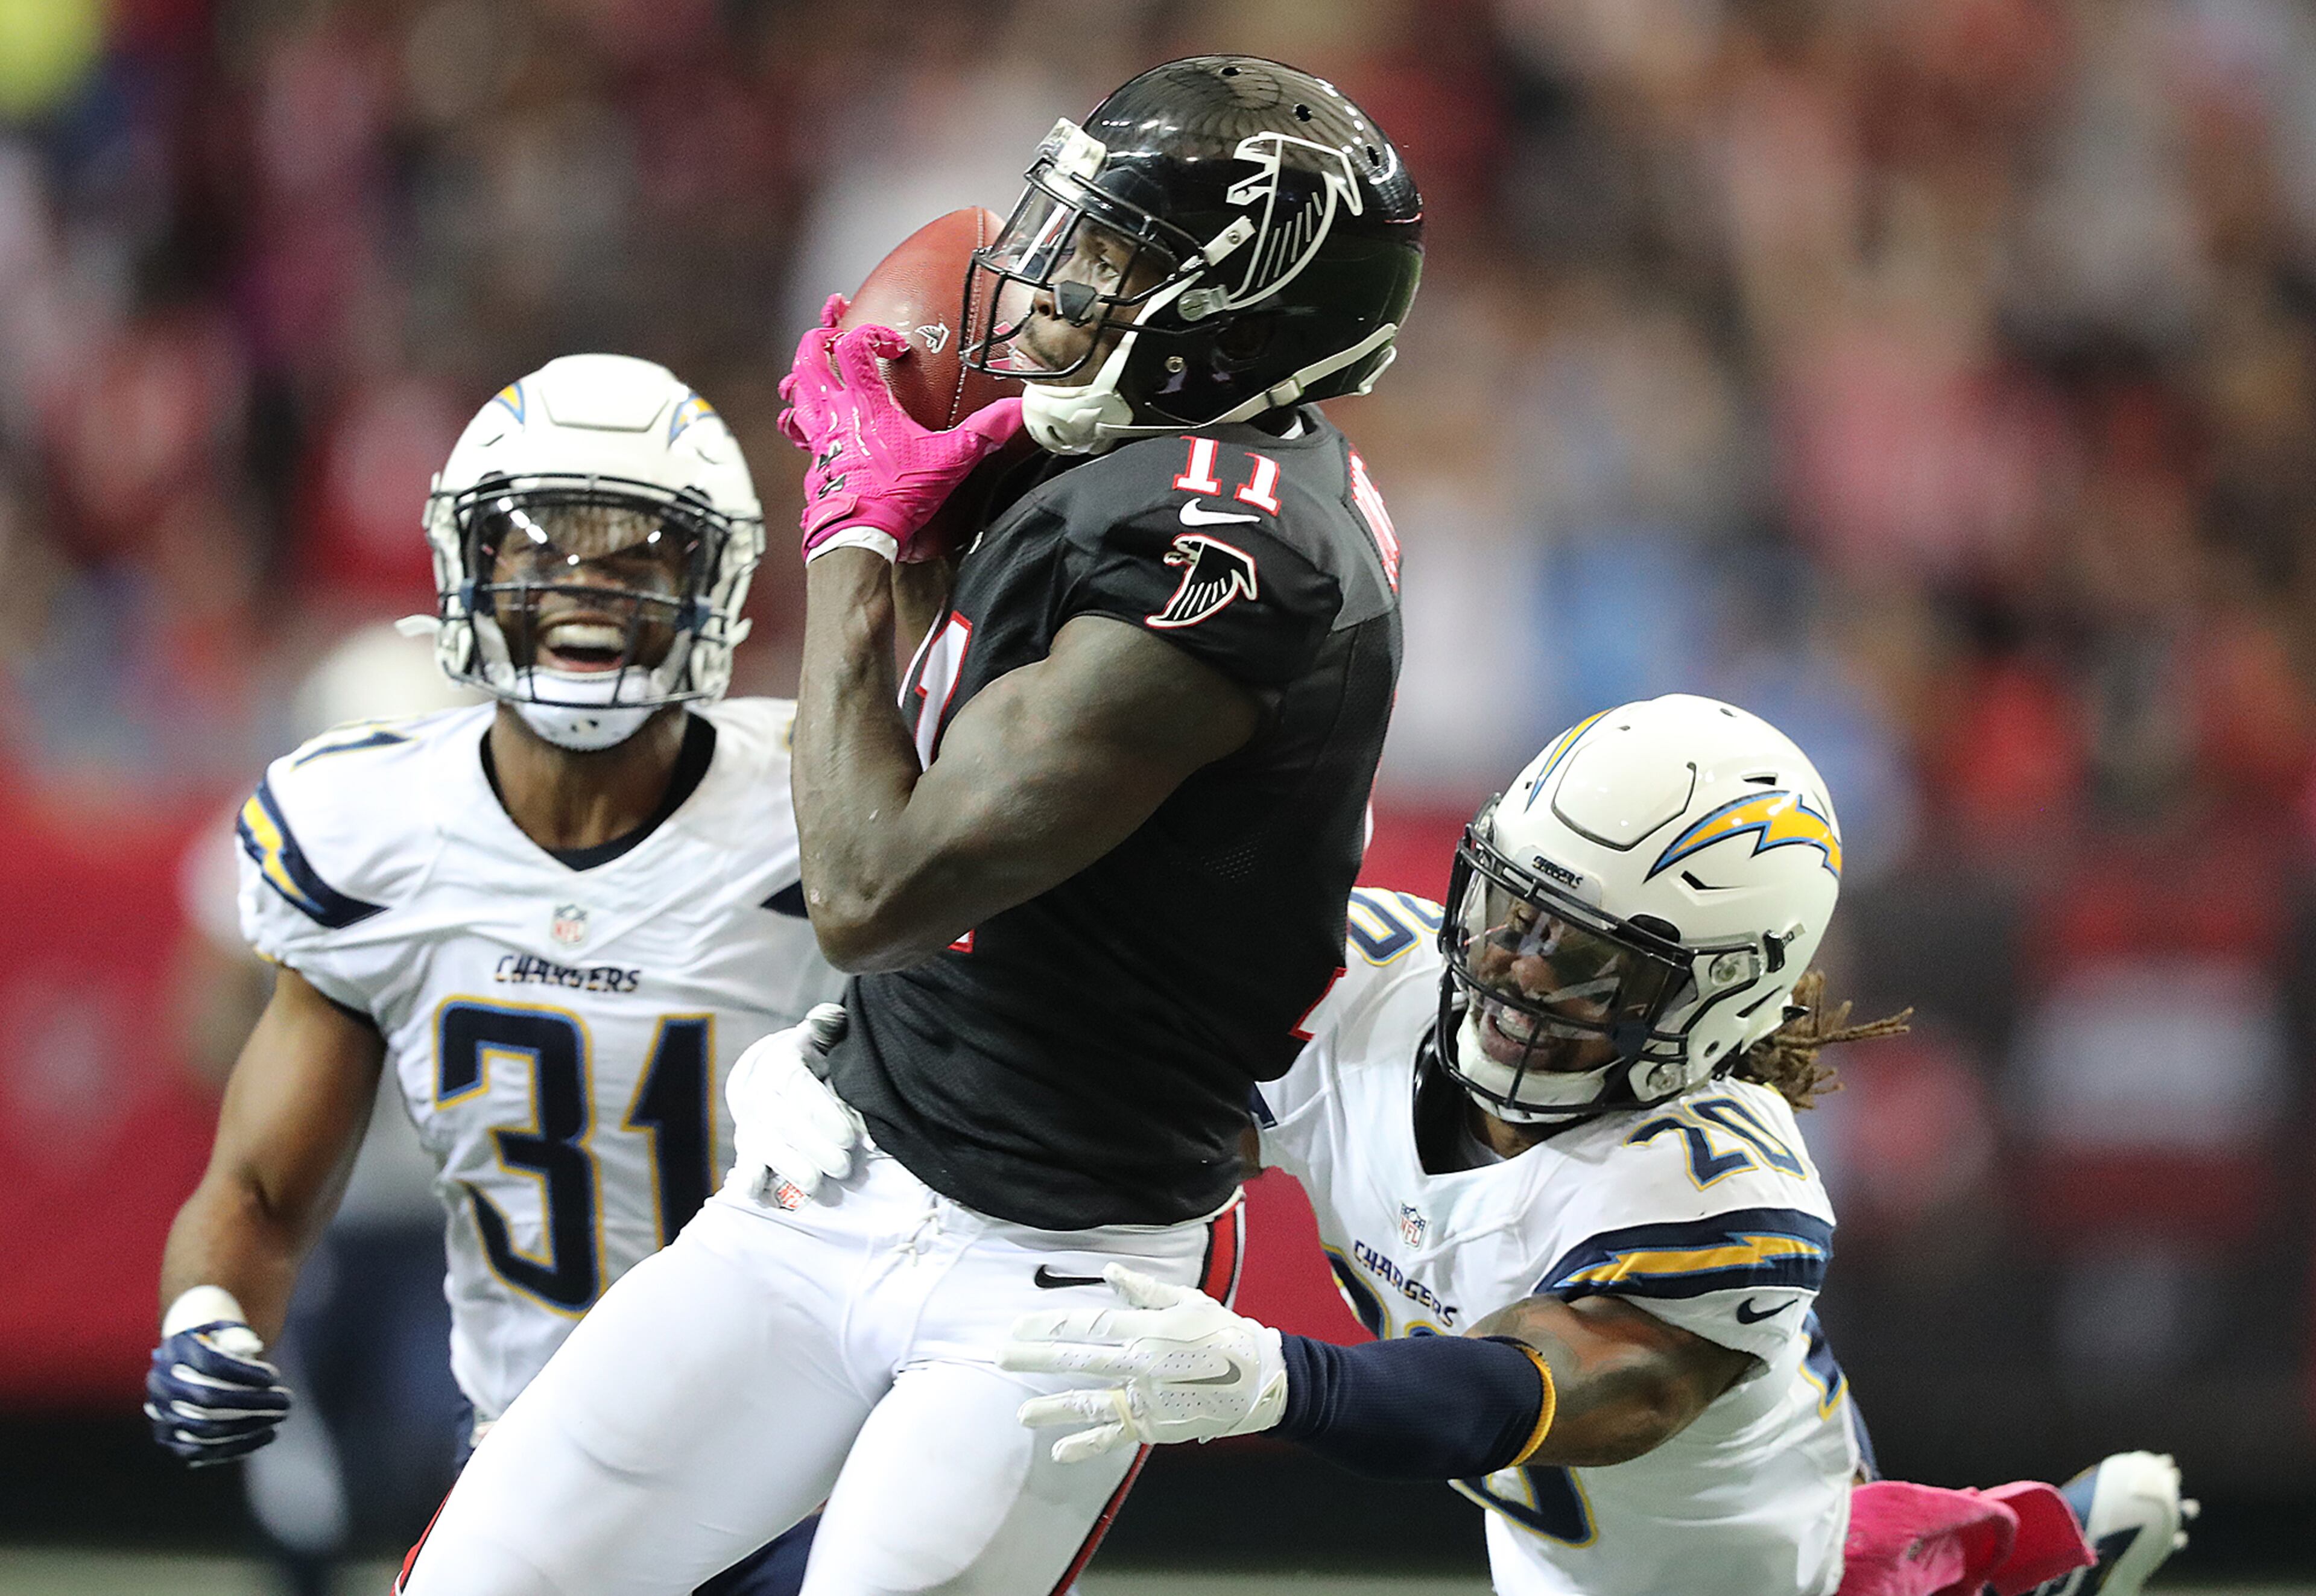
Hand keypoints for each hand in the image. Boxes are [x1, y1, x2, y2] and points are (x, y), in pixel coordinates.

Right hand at [145, 1319, 291, 1465]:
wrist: (186, 1355)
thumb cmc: (216, 1338)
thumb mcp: (224, 1326)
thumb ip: (238, 1336)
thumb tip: (252, 1350)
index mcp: (177, 1349)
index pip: (211, 1364)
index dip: (244, 1373)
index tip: (273, 1377)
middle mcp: (163, 1382)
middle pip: (208, 1398)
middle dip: (253, 1403)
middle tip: (285, 1403)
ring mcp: (161, 1411)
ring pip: (203, 1430)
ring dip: (247, 1429)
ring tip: (278, 1421)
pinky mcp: (166, 1435)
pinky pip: (197, 1452)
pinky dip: (233, 1448)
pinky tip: (263, 1436)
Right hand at [727, 1002, 864, 1205]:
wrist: (770, 1077)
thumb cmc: (810, 1060)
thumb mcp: (819, 1039)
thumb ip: (827, 1028)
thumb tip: (829, 1017)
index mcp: (781, 1066)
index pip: (799, 1090)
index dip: (823, 1114)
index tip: (849, 1137)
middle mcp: (761, 1096)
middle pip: (785, 1125)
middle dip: (816, 1149)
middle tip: (844, 1167)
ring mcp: (752, 1125)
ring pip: (767, 1150)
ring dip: (792, 1170)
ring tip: (819, 1185)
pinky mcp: (748, 1150)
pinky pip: (743, 1166)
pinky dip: (748, 1180)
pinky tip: (756, 1191)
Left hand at [778, 296, 1022, 563]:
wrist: (860, 538)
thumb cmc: (899, 496)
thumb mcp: (949, 461)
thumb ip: (983, 433)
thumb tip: (1018, 412)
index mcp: (865, 404)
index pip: (855, 345)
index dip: (874, 333)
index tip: (895, 346)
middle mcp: (835, 414)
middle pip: (809, 359)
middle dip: (818, 339)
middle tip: (833, 334)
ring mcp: (819, 438)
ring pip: (796, 392)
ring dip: (804, 376)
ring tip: (818, 370)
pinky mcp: (813, 463)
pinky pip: (798, 431)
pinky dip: (801, 420)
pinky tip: (813, 424)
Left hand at [998, 1264, 1286, 1462]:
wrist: (1260, 1378)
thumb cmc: (1222, 1331)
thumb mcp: (1187, 1301)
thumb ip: (1144, 1290)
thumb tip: (1110, 1275)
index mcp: (1145, 1329)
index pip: (1085, 1325)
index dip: (1047, 1325)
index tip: (1016, 1326)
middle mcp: (1139, 1364)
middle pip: (1077, 1359)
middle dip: (1035, 1358)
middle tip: (1001, 1356)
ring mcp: (1145, 1398)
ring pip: (1090, 1403)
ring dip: (1052, 1409)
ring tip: (1021, 1416)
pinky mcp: (1153, 1425)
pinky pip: (1114, 1435)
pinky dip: (1086, 1445)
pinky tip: (1060, 1452)